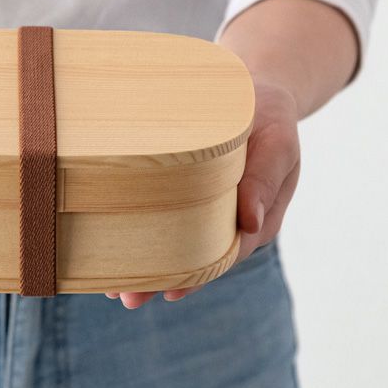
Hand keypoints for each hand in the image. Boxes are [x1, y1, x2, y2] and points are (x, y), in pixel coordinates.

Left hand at [105, 77, 300, 308]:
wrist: (254, 90)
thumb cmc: (268, 116)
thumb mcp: (277, 141)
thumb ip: (265, 178)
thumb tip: (250, 222)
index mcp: (256, 216)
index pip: (226, 253)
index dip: (199, 273)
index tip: (172, 290)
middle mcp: (227, 219)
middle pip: (195, 256)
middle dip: (163, 279)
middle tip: (127, 298)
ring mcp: (205, 206)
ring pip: (176, 241)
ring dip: (147, 263)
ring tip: (110, 286)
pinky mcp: (183, 189)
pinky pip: (164, 214)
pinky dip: (141, 230)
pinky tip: (114, 244)